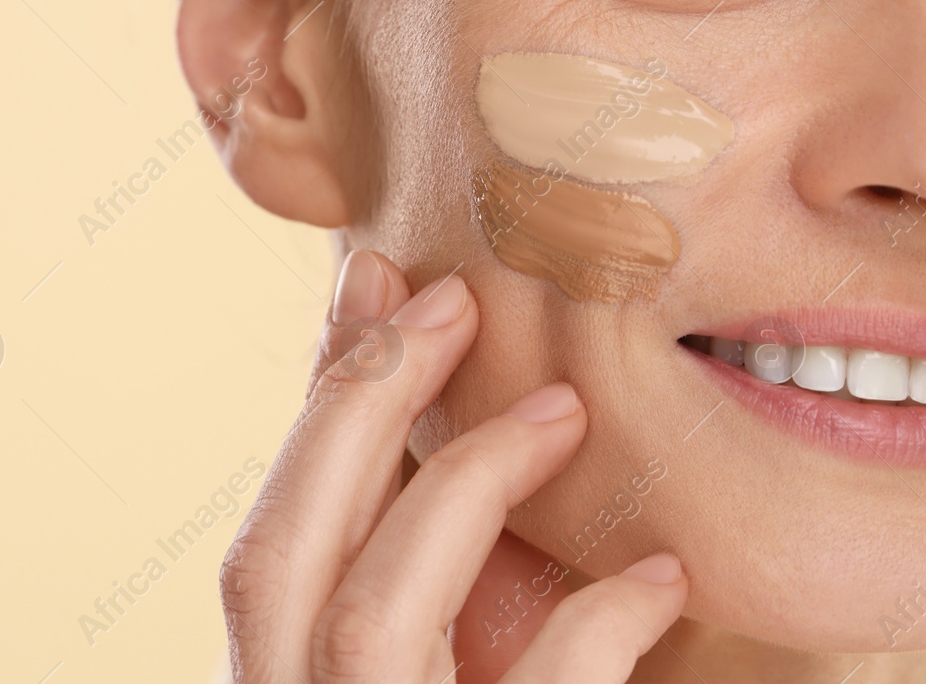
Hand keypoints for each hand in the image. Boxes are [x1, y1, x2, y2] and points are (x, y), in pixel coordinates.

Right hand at [219, 249, 687, 681]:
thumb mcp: (399, 664)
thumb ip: (397, 573)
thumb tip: (417, 379)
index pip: (266, 539)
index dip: (320, 403)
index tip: (377, 279)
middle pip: (283, 550)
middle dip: (366, 405)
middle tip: (456, 299)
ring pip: (372, 615)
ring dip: (465, 486)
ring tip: (565, 409)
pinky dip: (595, 625)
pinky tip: (659, 577)